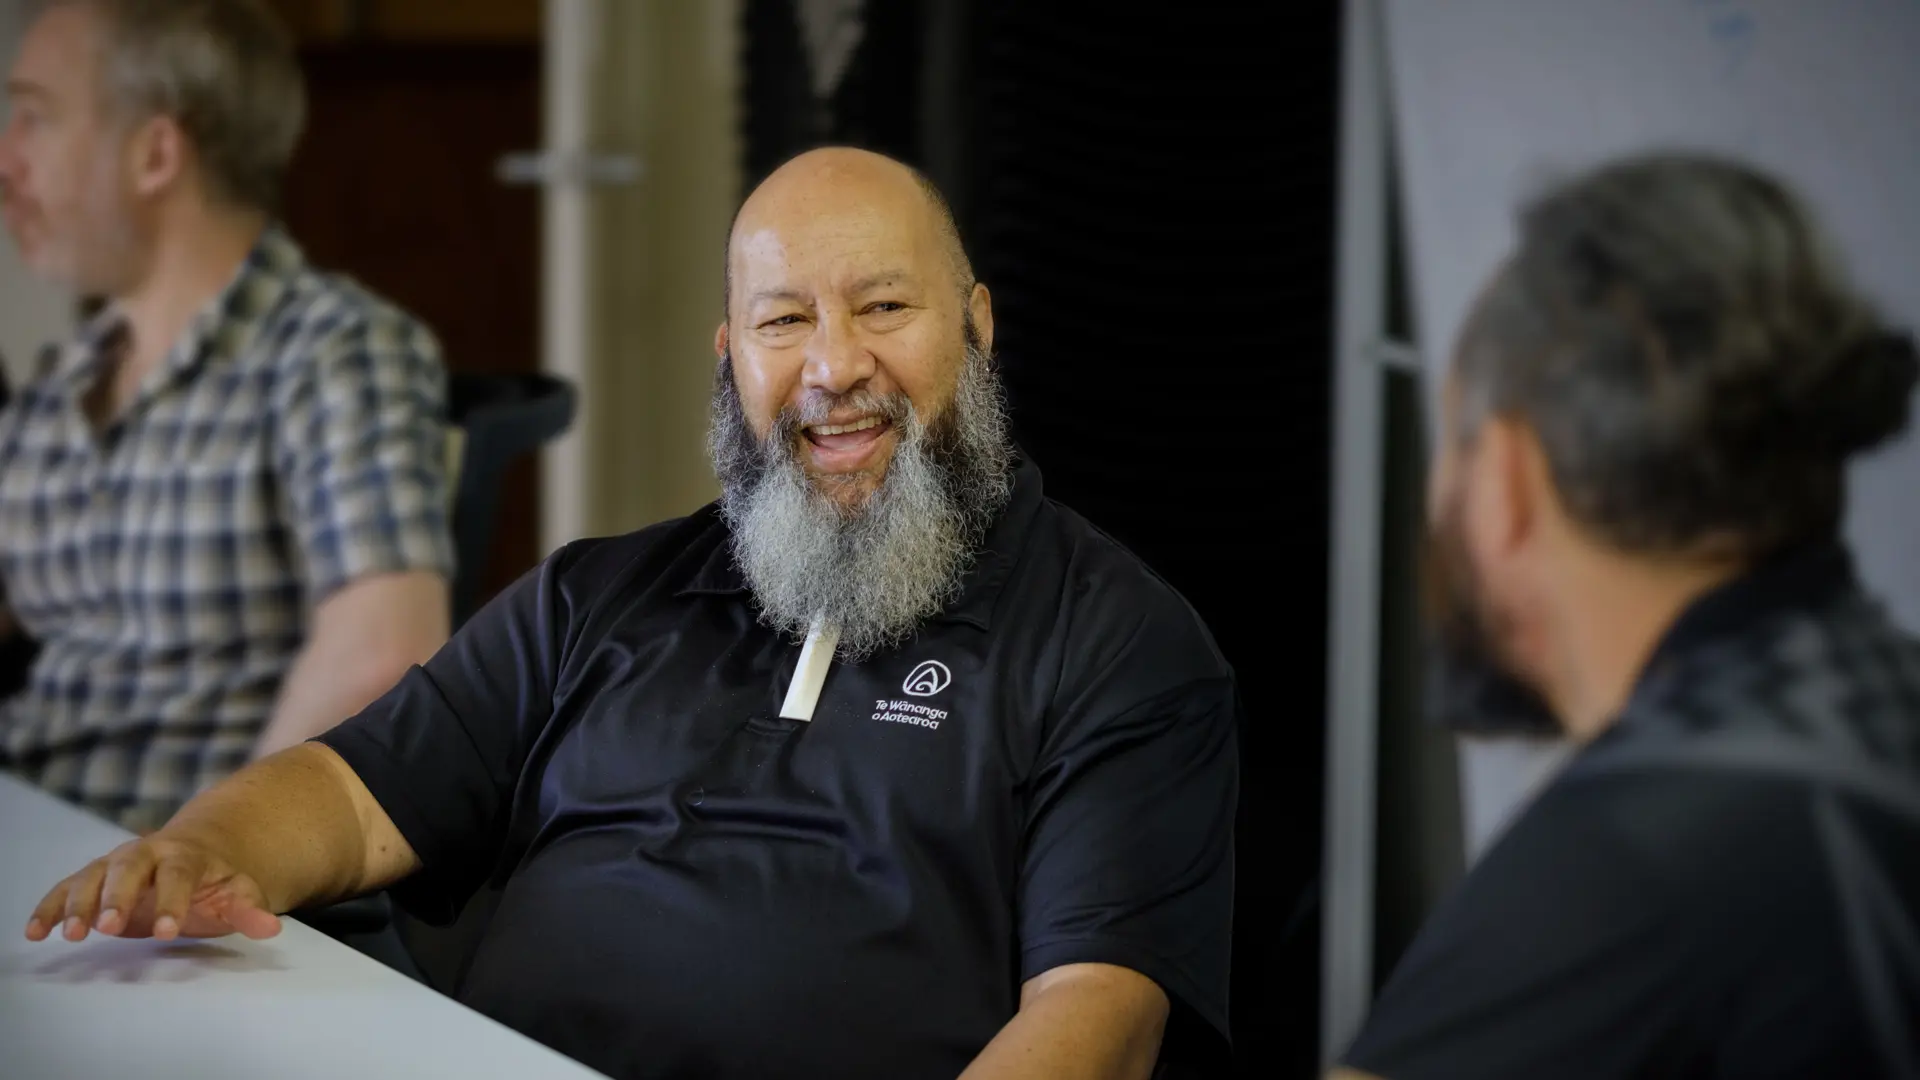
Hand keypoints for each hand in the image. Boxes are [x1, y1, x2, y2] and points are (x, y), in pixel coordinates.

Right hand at [23, 834, 281, 942]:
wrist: (197, 852)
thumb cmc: (216, 881)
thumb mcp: (238, 893)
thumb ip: (249, 910)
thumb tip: (270, 929)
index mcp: (186, 855)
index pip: (180, 875)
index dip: (174, 902)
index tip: (170, 931)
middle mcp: (146, 853)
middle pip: (128, 868)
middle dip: (116, 896)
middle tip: (107, 927)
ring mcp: (116, 863)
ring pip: (92, 876)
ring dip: (79, 904)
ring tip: (73, 934)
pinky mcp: (93, 879)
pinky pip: (67, 889)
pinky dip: (50, 907)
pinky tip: (36, 931)